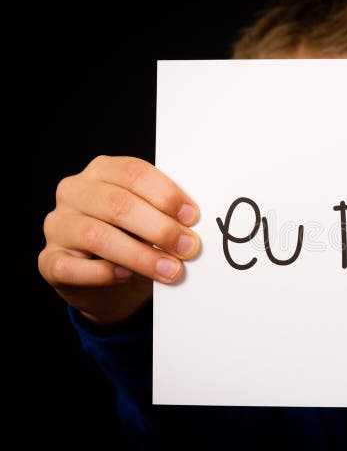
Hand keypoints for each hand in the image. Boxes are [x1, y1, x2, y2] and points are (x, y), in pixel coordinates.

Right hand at [38, 156, 200, 324]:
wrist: (110, 280)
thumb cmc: (136, 238)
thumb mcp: (151, 218)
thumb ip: (166, 213)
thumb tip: (193, 224)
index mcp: (102, 170)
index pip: (134, 173)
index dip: (166, 195)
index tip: (193, 217)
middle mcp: (74, 192)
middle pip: (118, 204)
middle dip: (159, 228)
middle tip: (189, 248)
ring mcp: (58, 225)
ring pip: (97, 236)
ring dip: (141, 255)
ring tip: (171, 269)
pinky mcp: (50, 259)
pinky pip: (73, 267)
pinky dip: (103, 273)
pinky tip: (126, 276)